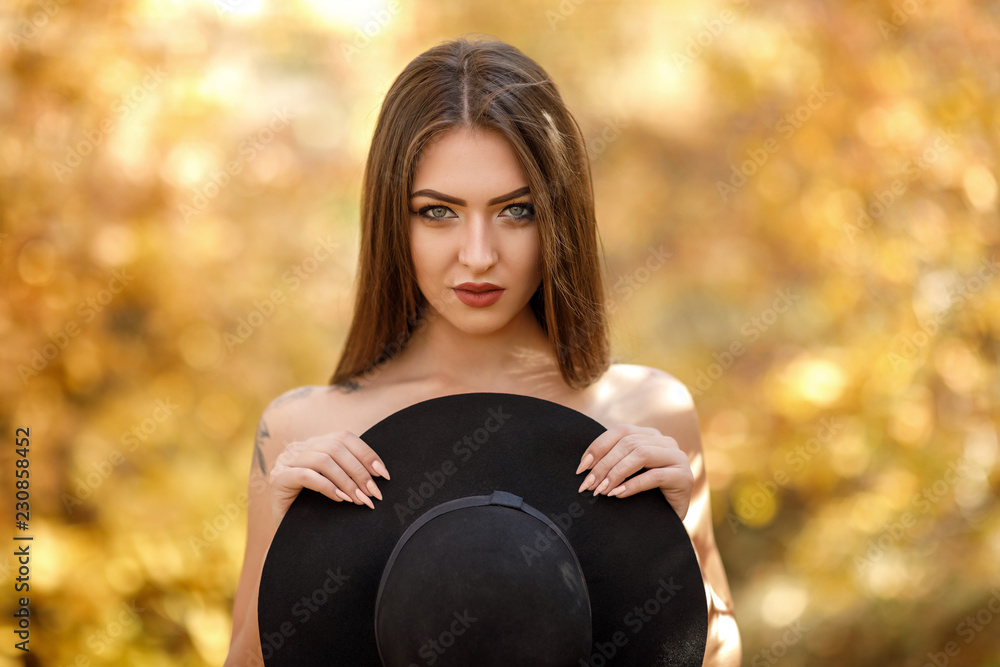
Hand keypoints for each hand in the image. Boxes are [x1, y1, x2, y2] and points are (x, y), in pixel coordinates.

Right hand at [268, 430, 389, 525]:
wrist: (288, 534)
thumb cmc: (315, 507)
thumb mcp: (335, 484)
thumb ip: (349, 472)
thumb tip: (379, 473)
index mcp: (314, 443)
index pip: (344, 438)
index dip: (366, 453)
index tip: (383, 475)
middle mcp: (299, 447)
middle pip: (336, 448)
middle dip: (359, 471)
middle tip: (373, 493)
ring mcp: (286, 461)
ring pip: (323, 461)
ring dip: (347, 481)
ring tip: (359, 499)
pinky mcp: (278, 478)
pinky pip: (306, 476)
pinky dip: (327, 487)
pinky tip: (340, 499)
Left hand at [575, 424, 693, 519]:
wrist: (671, 521)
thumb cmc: (645, 496)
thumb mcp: (627, 474)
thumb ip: (614, 462)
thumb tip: (584, 465)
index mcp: (650, 435)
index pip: (620, 431)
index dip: (598, 447)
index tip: (581, 468)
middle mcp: (666, 441)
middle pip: (628, 444)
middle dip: (603, 465)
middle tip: (588, 485)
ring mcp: (678, 457)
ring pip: (641, 455)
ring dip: (616, 473)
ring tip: (601, 491)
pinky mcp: (684, 476)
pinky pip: (654, 476)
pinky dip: (632, 485)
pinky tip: (618, 494)